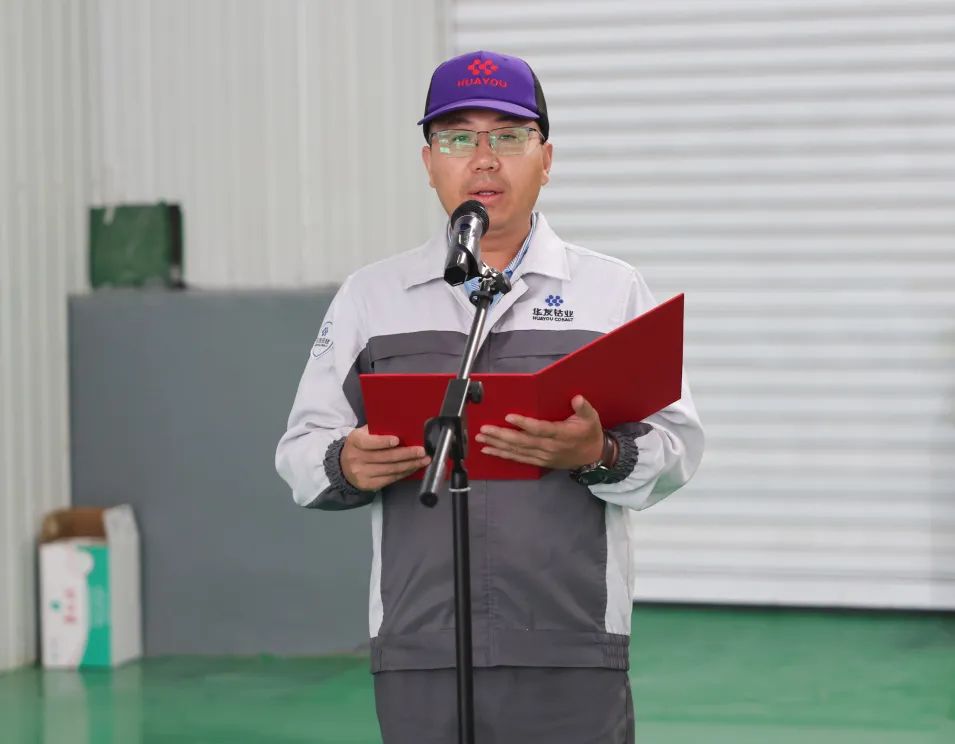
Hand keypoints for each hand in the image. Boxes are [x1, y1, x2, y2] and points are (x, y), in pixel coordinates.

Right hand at [341, 426, 430, 490]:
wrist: (343, 465)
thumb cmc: (360, 445)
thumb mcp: (363, 434)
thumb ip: (377, 430)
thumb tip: (402, 426)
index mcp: (355, 441)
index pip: (368, 442)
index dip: (383, 442)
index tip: (397, 440)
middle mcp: (356, 458)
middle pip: (385, 457)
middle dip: (406, 454)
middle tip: (421, 451)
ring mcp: (361, 473)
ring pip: (390, 470)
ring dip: (410, 465)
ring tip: (424, 460)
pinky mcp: (367, 485)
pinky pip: (390, 479)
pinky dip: (404, 473)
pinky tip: (414, 468)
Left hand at [475, 395, 603, 469]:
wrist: (592, 457)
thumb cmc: (589, 433)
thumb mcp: (592, 418)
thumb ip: (584, 408)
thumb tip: (577, 398)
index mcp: (561, 434)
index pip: (540, 429)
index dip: (524, 424)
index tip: (509, 417)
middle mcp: (549, 447)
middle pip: (522, 441)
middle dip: (501, 435)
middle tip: (484, 429)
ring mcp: (542, 456)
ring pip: (517, 451)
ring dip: (498, 445)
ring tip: (481, 439)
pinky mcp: (538, 461)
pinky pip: (518, 459)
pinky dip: (503, 455)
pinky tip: (489, 451)